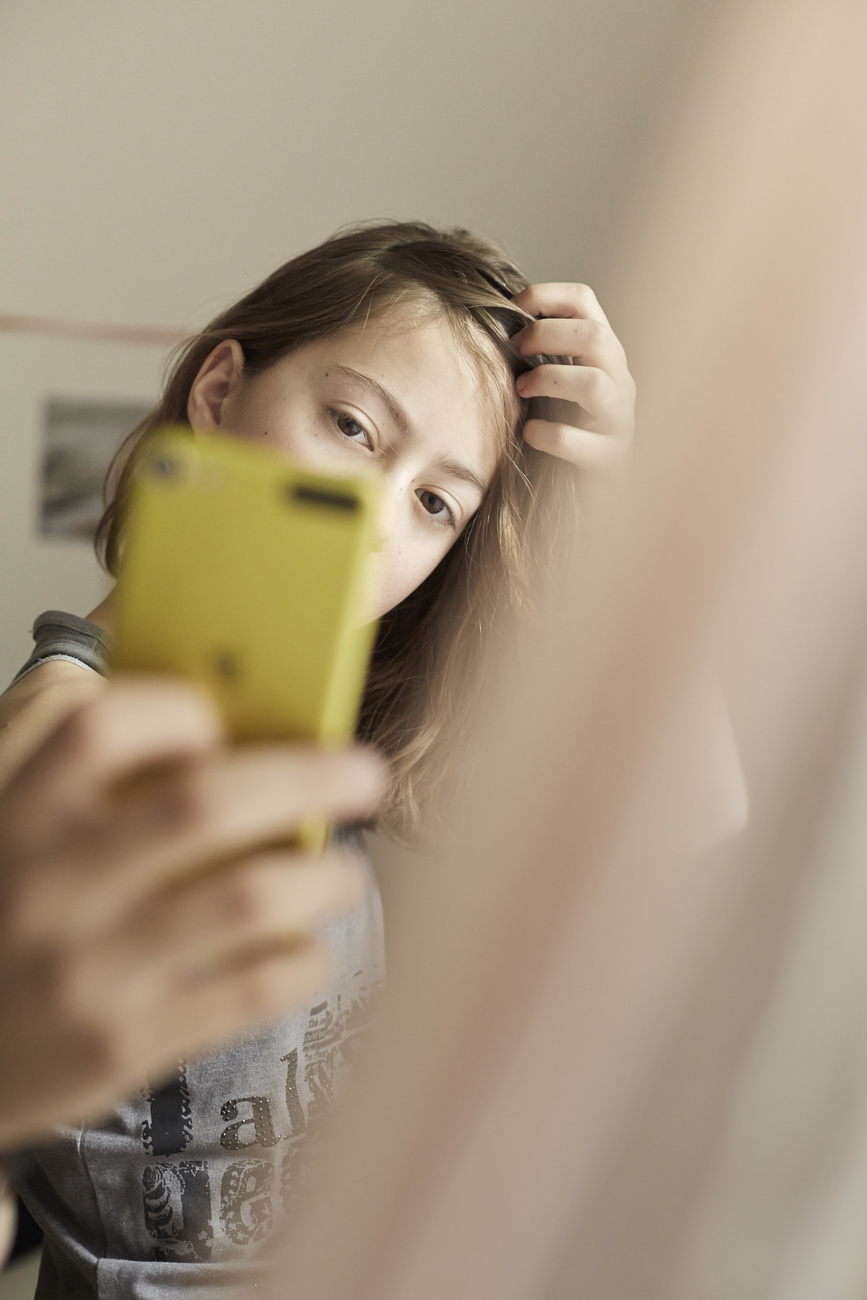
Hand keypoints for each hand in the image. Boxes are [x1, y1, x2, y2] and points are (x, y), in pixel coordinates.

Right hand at [0, 678, 384, 1149]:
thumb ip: (46, 741)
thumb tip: (144, 662)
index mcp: (15, 814)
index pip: (101, 726)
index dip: (178, 711)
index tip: (225, 723)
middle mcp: (50, 884)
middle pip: (204, 803)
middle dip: (307, 777)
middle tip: (364, 775)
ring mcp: (88, 968)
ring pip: (246, 898)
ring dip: (323, 876)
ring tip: (345, 872)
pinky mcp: (122, 1044)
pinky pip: (247, 991)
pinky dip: (300, 961)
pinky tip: (307, 948)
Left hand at [512, 283, 635, 520]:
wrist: (583, 499)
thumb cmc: (560, 433)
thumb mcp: (547, 385)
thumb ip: (532, 354)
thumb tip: (488, 320)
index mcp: (602, 356)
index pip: (586, 301)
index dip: (546, 295)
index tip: (511, 308)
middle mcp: (620, 383)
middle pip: (596, 336)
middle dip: (547, 335)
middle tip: (514, 349)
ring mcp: (620, 422)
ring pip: (595, 384)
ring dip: (549, 380)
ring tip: (520, 390)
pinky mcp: (611, 462)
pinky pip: (579, 442)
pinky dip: (548, 434)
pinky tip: (529, 434)